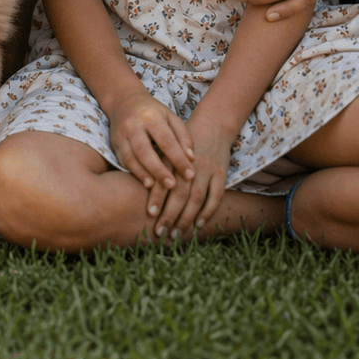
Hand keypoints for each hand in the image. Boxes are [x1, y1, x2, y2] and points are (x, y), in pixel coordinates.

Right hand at [105, 87, 194, 215]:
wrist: (124, 101)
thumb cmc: (154, 112)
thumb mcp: (171, 117)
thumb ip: (183, 136)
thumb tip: (191, 159)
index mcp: (151, 116)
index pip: (166, 140)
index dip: (179, 158)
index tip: (190, 174)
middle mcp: (133, 125)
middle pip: (145, 150)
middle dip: (158, 170)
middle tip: (172, 185)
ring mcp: (121, 135)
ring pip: (130, 158)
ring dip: (142, 174)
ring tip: (154, 188)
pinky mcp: (114, 144)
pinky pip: (123, 161)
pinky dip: (133, 172)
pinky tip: (144, 182)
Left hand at [152, 113, 231, 241]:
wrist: (212, 124)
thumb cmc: (180, 140)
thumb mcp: (164, 145)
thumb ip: (154, 163)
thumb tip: (138, 184)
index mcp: (172, 154)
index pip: (163, 178)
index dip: (157, 197)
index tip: (150, 215)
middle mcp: (189, 163)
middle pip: (179, 192)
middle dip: (170, 214)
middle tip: (161, 233)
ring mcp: (207, 168)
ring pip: (197, 197)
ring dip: (187, 218)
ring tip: (177, 234)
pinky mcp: (221, 173)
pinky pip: (216, 196)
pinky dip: (208, 211)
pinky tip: (199, 224)